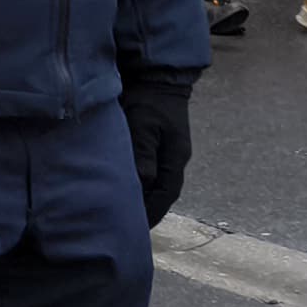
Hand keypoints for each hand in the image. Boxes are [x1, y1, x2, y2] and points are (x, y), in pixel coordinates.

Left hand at [120, 77, 192, 225]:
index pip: (167, 193)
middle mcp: (175, 158)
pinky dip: (145, 183)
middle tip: (133, 227)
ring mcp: (170, 151)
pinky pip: (154, 171)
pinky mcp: (161, 144)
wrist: (159, 77)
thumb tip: (144, 181)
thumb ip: (143, 152)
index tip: (141, 229)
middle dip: (151, 210)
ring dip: (148, 197)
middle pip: (165, 192)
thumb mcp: (143, 125)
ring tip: (131, 213)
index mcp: (175, 157)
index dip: (154, 212)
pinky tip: (133, 188)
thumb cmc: (149, 101)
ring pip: (159, 182)